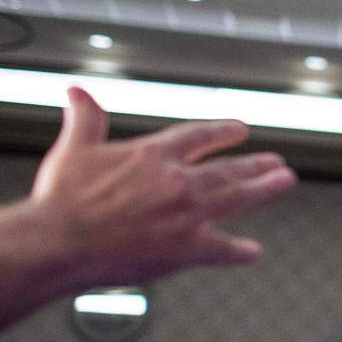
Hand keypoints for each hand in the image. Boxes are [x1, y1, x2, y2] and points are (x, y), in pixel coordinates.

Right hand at [31, 86, 295, 284]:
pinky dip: (239, 251)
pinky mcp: (187, 249)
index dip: (222, 132)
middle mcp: (178, 180)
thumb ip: (86, 119)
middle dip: (256, 163)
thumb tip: (76, 91)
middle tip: (278, 162)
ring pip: (237, 197)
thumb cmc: (60, 198)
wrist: (57, 243)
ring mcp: (187, 214)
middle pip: (228, 167)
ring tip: (284, 180)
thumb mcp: (74, 149)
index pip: (198, 136)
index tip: (240, 130)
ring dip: (263, 188)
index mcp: (153, 154)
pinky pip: (222, 249)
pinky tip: (253, 251)